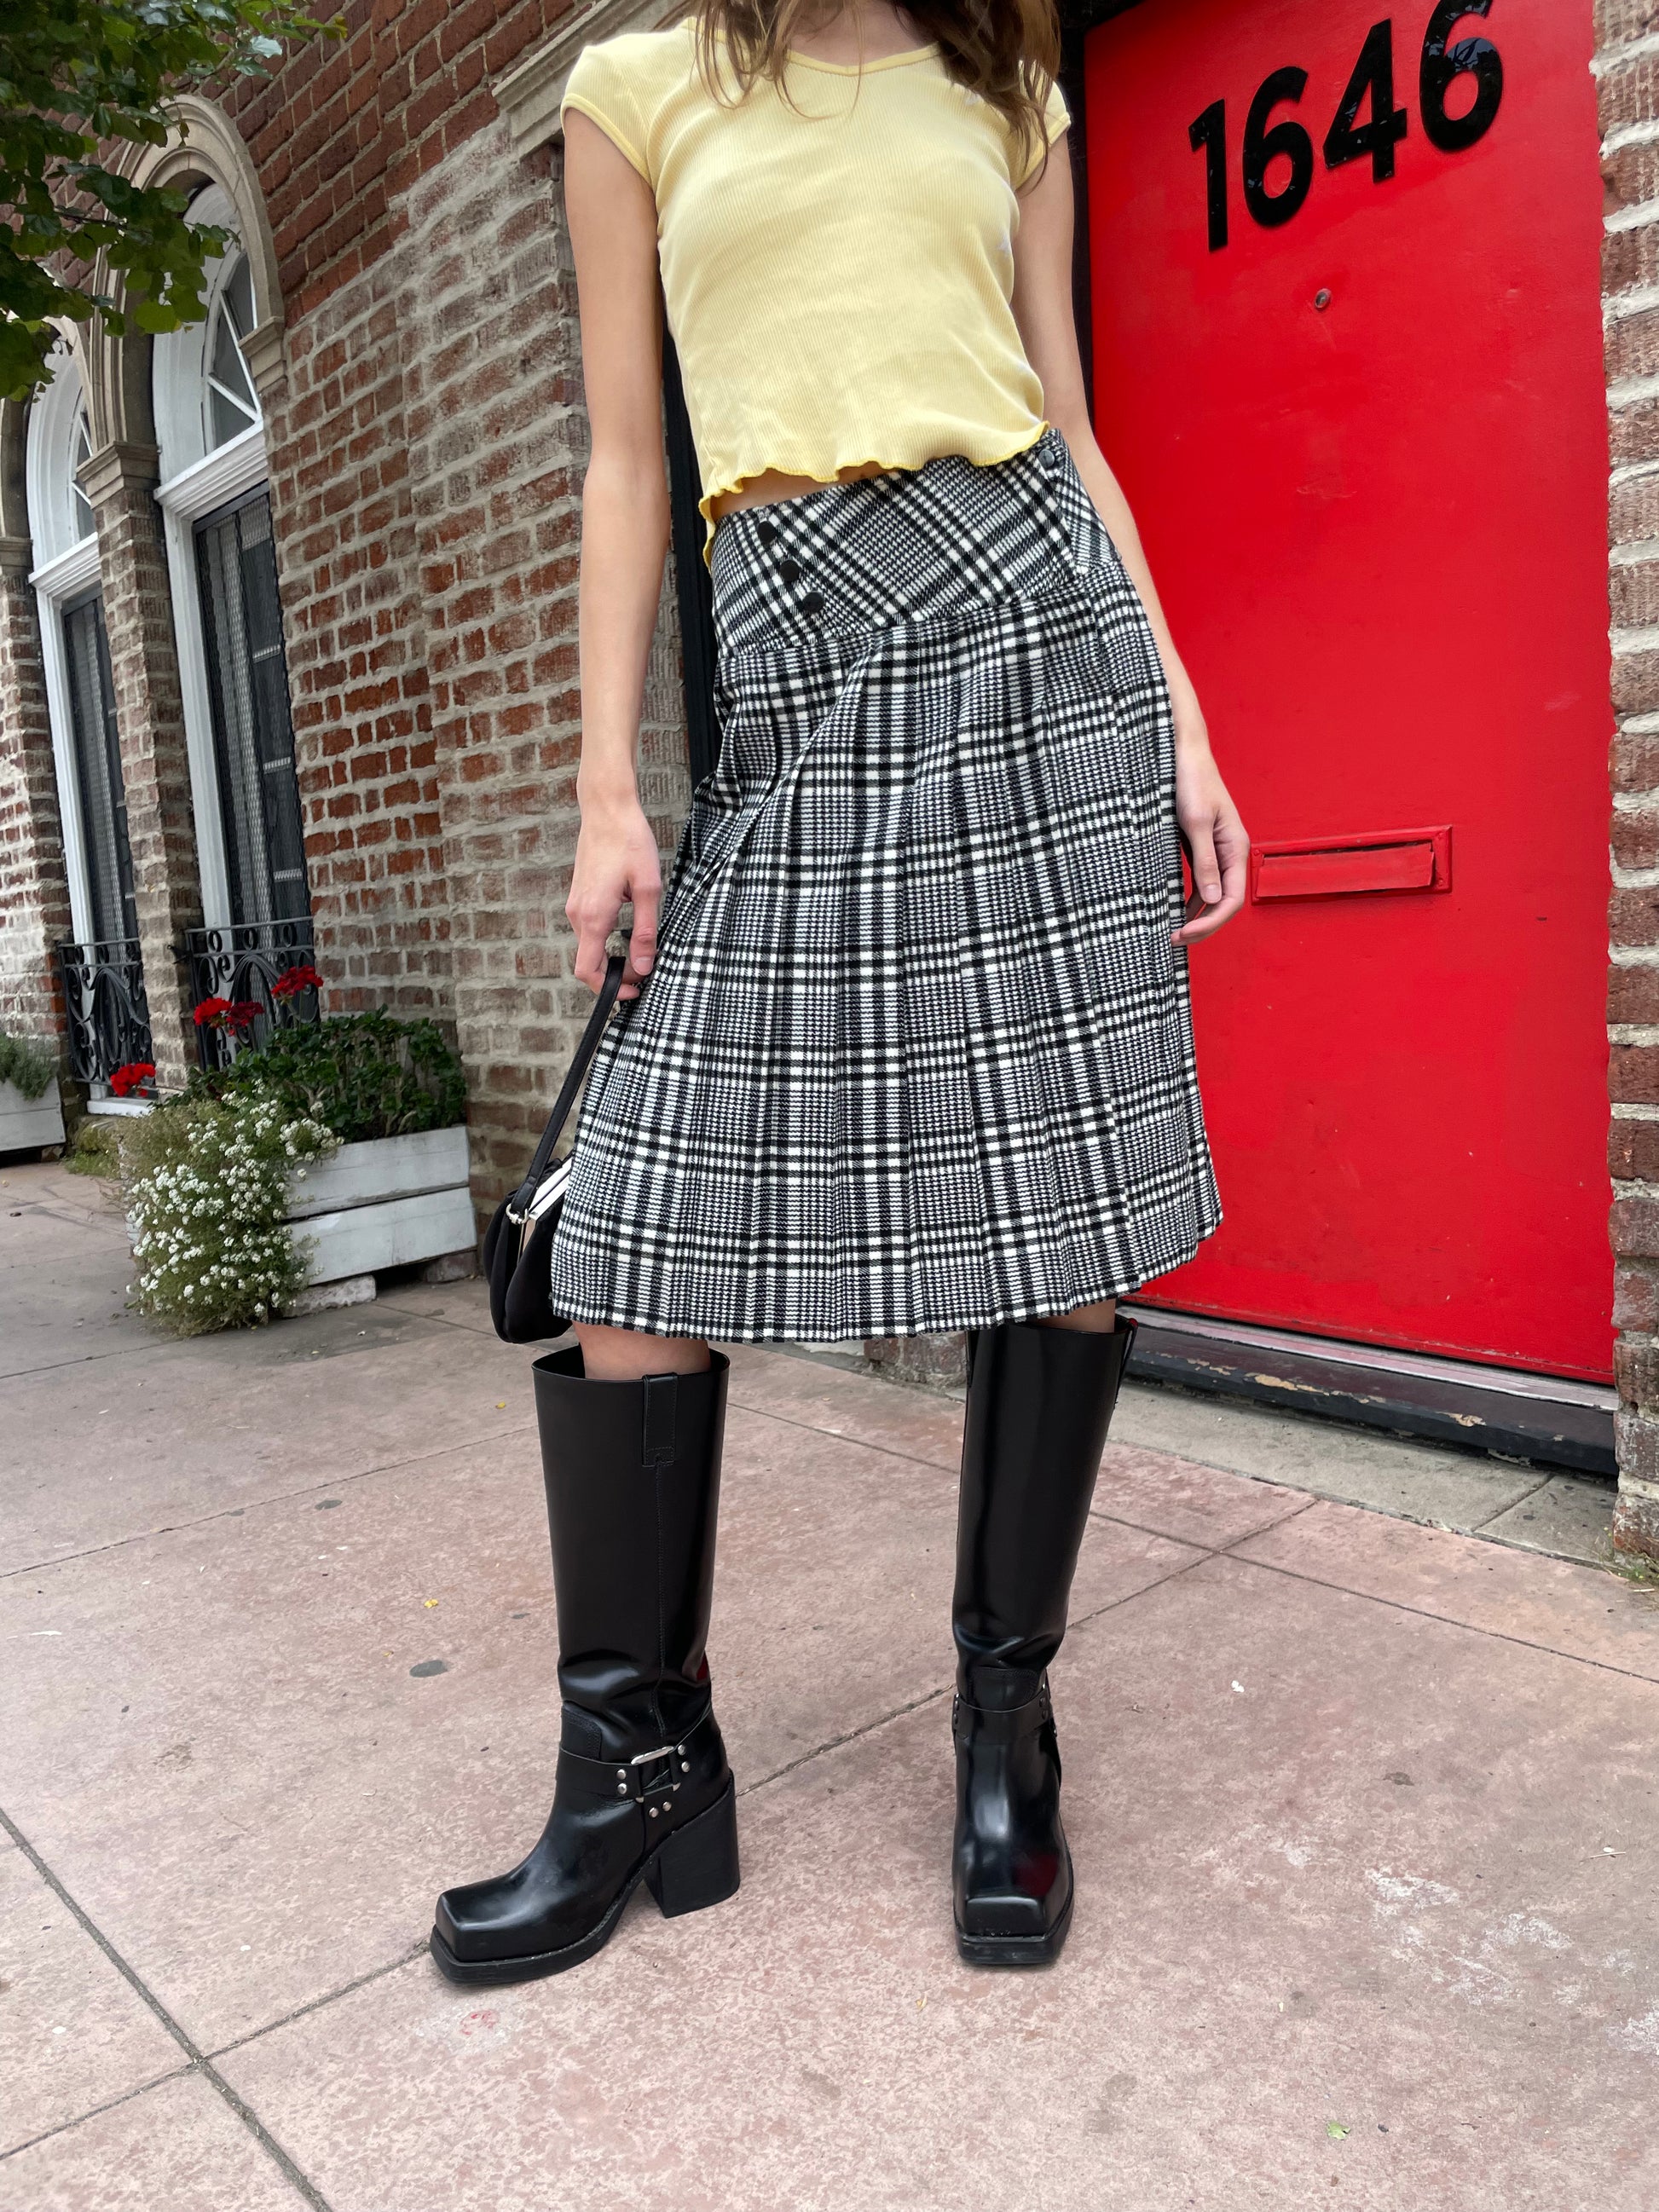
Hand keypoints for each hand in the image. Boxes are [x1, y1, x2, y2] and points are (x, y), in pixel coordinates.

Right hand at [565, 791, 661, 997]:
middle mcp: (577, 914)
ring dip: (610, 957)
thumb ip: (645, 931)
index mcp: (593, 915)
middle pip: (588, 962)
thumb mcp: (648, 888)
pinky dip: (605, 940)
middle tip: (645, 973)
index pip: (588, 971)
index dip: (609, 989)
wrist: (607, 809)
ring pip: (589, 946)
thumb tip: (644, 966)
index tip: (634, 991)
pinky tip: (628, 929)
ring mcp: (575, 905)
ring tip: (641, 952)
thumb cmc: (629, 842)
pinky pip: (589, 929)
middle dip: (614, 976)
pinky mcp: (579, 896)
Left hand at [1170, 700, 1247, 947]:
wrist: (1182, 753)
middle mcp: (1230, 853)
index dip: (1210, 923)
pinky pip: (1200, 881)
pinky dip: (1190, 899)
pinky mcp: (1201, 847)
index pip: (1231, 900)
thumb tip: (1213, 901)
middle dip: (1202, 925)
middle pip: (1223, 902)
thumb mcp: (1195, 823)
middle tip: (1172, 940)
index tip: (1183, 934)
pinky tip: (1173, 910)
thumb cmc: (1191, 781)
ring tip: (1172, 933)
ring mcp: (1216, 851)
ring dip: (1195, 916)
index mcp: (1236, 848)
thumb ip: (1205, 862)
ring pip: (1212, 895)